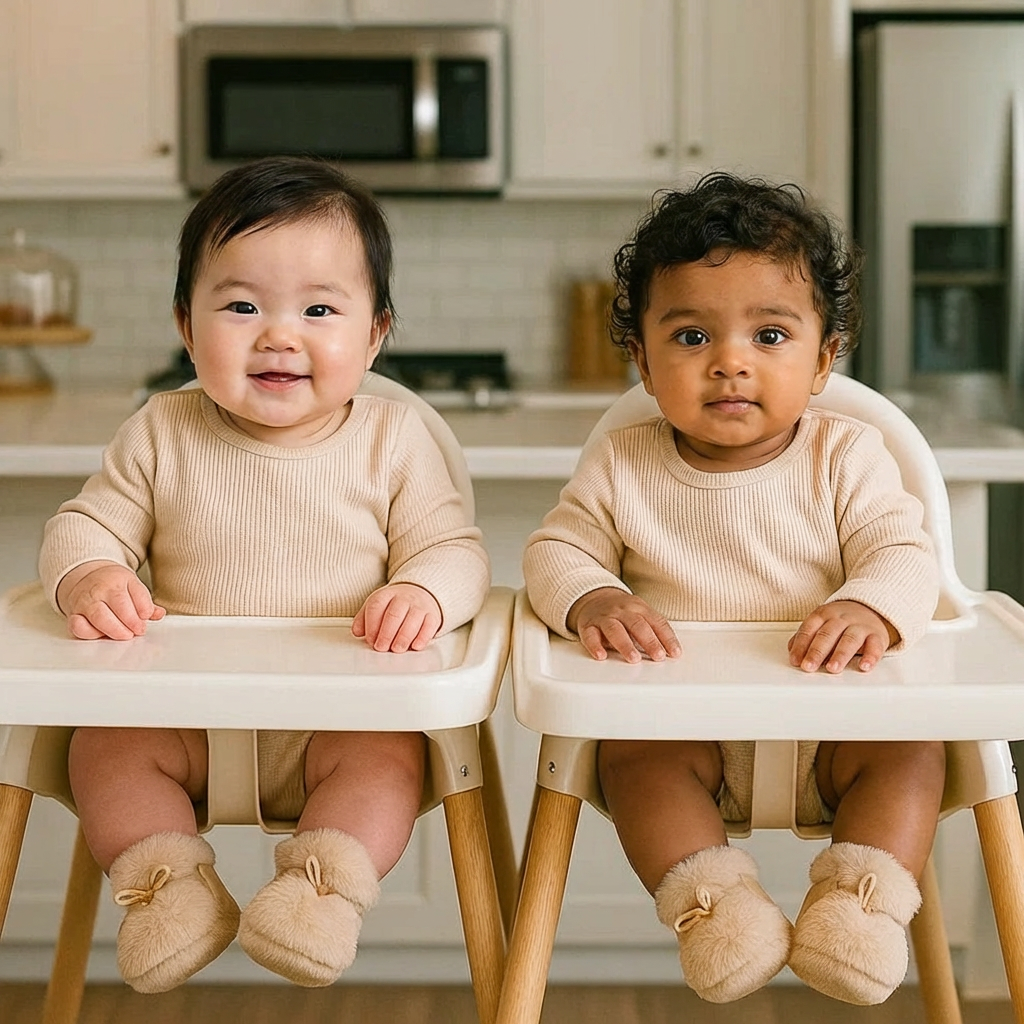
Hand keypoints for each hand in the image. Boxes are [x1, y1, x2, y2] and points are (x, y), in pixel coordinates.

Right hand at [56, 560, 165, 639]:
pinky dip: (90, 633)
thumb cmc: (114, 585)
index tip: (146, 617)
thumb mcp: (133, 587)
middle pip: (119, 605)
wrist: (88, 578)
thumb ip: (146, 603)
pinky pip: (78, 626)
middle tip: (139, 630)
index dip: (144, 609)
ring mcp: (86, 601)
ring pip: (99, 617)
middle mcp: (101, 589)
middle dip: (132, 621)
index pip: (136, 594)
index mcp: (120, 579)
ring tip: (126, 635)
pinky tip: (101, 635)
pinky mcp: (74, 614)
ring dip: (116, 629)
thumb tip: (158, 614)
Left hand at [352, 583, 442, 652]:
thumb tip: (357, 632)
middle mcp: (403, 599)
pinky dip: (423, 637)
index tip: (370, 639)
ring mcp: (419, 606)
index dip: (372, 625)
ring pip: (412, 620)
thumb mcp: (377, 607)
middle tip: (381, 647)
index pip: (376, 607)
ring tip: (396, 649)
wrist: (420, 593)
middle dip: (386, 633)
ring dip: (403, 637)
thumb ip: (364, 619)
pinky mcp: (432, 615)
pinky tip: (415, 646)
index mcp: (386, 595)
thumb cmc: (395, 604)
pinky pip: (429, 625)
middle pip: (394, 614)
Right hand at [567, 587, 681, 663]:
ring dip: (625, 644)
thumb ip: (652, 630)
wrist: (593, 598)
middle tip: (658, 656)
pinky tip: (601, 655)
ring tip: (634, 658)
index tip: (674, 653)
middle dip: (649, 641)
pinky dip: (595, 645)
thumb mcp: (639, 614)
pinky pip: (590, 635)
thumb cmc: (621, 612)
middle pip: (637, 624)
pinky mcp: (587, 626)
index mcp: (639, 608)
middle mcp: (622, 611)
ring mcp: (604, 618)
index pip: (656, 622)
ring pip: (615, 629)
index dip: (667, 638)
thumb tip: (668, 652)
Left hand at [788, 600, 898, 673]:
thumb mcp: (821, 623)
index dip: (801, 645)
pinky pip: (875, 646)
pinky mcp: (877, 635)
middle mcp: (841, 619)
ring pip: (849, 639)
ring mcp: (860, 626)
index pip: (809, 629)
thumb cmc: (841, 621)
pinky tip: (864, 666)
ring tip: (832, 668)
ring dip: (840, 655)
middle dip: (816, 652)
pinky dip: (870, 657)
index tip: (795, 660)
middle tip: (809, 666)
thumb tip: (793, 653)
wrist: (871, 608)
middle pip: (827, 634)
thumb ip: (806, 637)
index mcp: (823, 614)